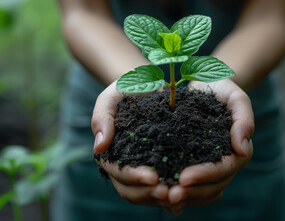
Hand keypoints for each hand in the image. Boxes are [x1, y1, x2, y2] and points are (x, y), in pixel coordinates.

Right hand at [91, 81, 168, 205]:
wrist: (150, 85)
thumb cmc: (128, 89)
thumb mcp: (112, 96)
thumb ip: (102, 117)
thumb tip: (99, 147)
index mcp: (110, 151)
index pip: (117, 171)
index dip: (133, 177)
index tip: (152, 177)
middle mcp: (125, 164)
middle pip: (130, 190)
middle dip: (148, 194)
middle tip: (168, 193)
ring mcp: (142, 167)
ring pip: (146, 194)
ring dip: (160, 198)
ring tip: (178, 196)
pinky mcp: (160, 165)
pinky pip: (163, 186)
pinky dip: (171, 195)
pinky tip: (185, 197)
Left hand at [166, 79, 253, 214]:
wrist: (205, 85)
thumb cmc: (222, 89)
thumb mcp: (236, 97)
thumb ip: (243, 119)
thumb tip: (241, 148)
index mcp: (237, 150)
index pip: (225, 168)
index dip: (205, 175)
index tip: (184, 178)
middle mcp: (225, 163)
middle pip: (213, 186)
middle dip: (192, 193)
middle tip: (169, 196)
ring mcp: (209, 166)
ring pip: (202, 192)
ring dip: (184, 198)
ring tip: (163, 199)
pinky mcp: (194, 164)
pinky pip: (191, 187)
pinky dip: (180, 194)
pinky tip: (162, 199)